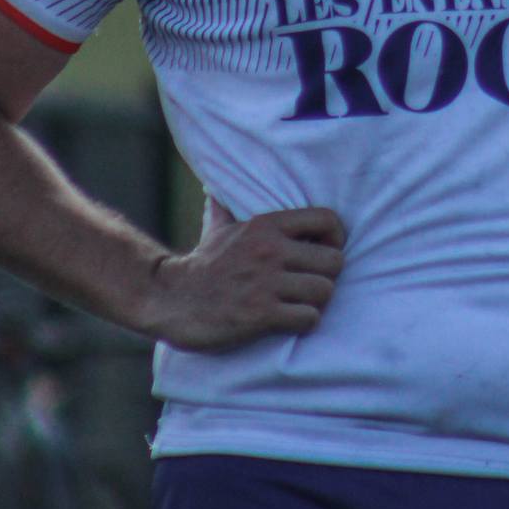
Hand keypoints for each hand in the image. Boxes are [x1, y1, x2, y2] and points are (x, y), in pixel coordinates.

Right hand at [144, 203, 345, 351]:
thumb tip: (215, 186)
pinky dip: (305, 322)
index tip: (323, 252)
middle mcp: (269, 249)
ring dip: (317, 302)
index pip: (327, 220)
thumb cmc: (203, 264)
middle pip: (334, 261)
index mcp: (266, 225)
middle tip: (312, 284)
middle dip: (328, 276)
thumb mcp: (218, 227)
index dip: (336, 238)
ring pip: (325, 291)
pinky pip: (308, 318)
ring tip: (303, 304)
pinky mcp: (260, 314)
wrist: (172, 299)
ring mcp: (265, 282)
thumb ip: (227, 206)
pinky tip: (291, 321)